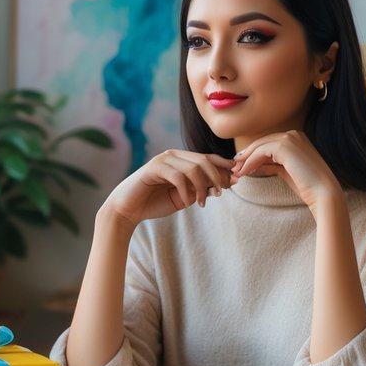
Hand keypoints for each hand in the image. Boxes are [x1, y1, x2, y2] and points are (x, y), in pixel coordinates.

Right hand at [104, 149, 234, 225]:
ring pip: (194, 168)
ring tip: (202, 203)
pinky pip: (179, 177)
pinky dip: (187, 192)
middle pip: (204, 160)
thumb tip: (227, 184)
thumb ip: (202, 189)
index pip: (208, 158)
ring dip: (202, 187)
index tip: (238, 179)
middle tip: (221, 192)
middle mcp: (173, 155)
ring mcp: (163, 160)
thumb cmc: (155, 202)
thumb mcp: (185, 197)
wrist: (128, 209)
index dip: (225, 167)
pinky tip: (187, 203)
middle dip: (218, 176)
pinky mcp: (154, 168)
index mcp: (181, 159)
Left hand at [232, 130, 341, 212]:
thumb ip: (272, 164)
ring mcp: (290, 138)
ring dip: (246, 160)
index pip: (269, 144)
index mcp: (296, 138)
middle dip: (247, 156)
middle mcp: (293, 134)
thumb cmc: (308, 186)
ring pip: (260, 146)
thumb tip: (255, 165)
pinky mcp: (284, 146)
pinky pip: (261, 152)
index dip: (253, 154)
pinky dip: (250, 162)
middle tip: (235, 168)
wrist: (323, 193)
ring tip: (237, 172)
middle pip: (262, 143)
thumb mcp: (286, 172)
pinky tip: (245, 172)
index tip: (242, 166)